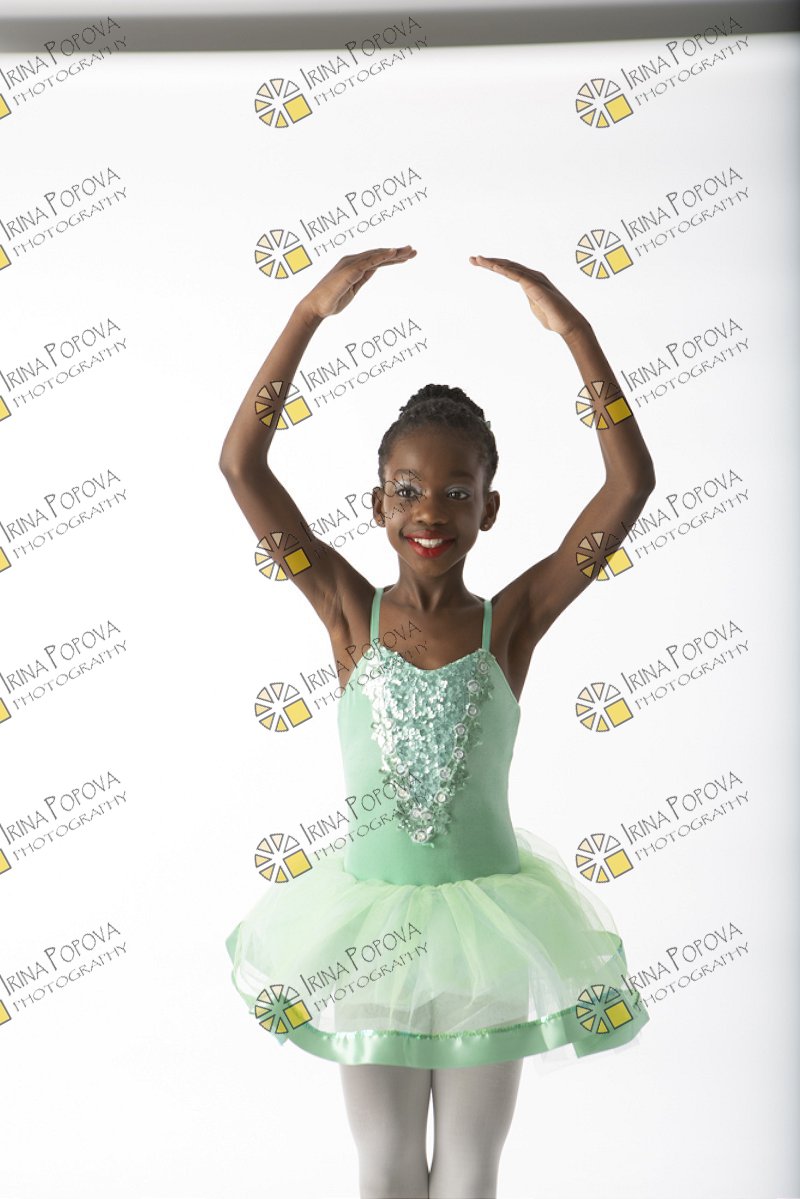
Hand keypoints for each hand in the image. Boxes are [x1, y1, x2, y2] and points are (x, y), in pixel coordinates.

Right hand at [299, 246, 416, 319]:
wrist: (316, 307)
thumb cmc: (332, 301)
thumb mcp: (352, 288)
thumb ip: (362, 278)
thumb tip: (373, 270)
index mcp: (353, 265)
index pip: (376, 259)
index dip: (392, 257)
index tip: (406, 257)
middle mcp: (352, 261)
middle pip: (379, 254)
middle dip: (398, 252)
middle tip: (413, 251)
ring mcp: (350, 264)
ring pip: (377, 255)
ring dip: (394, 253)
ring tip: (409, 251)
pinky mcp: (350, 270)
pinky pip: (369, 261)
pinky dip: (382, 256)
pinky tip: (394, 253)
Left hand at [469, 256, 588, 337]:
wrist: (568, 324)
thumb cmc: (554, 318)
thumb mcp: (536, 306)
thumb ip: (531, 299)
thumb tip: (529, 299)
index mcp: (531, 281)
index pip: (509, 269)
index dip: (494, 265)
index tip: (478, 263)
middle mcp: (532, 276)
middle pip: (507, 265)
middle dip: (489, 261)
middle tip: (472, 259)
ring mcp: (535, 280)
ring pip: (510, 268)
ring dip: (493, 263)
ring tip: (478, 260)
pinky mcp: (536, 287)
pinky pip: (518, 276)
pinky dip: (505, 270)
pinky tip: (494, 267)